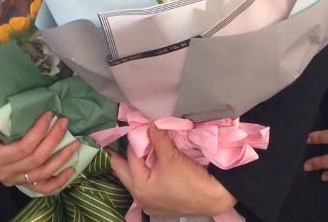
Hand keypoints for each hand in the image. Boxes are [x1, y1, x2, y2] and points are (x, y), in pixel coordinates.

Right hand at [0, 110, 79, 194]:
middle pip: (36, 160)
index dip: (39, 132)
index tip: (50, 114)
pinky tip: (71, 170)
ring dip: (61, 159)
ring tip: (74, 143)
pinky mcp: (22, 182)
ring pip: (42, 174)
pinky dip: (58, 182)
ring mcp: (14, 180)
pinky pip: (42, 188)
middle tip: (64, 122)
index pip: (23, 148)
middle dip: (53, 140)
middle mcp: (4, 173)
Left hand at [109, 126, 236, 217]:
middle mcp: (140, 198)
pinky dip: (143, 175)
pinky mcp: (158, 206)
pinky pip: (144, 188)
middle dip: (120, 156)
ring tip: (133, 150)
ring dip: (133, 166)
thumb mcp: (173, 157)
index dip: (134, 140)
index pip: (131, 157)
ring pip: (133, 181)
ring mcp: (149, 204)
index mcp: (140, 187)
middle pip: (123, 172)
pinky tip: (148, 167)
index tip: (135, 126)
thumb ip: (159, 138)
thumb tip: (151, 122)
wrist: (214, 198)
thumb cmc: (192, 180)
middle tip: (113, 141)